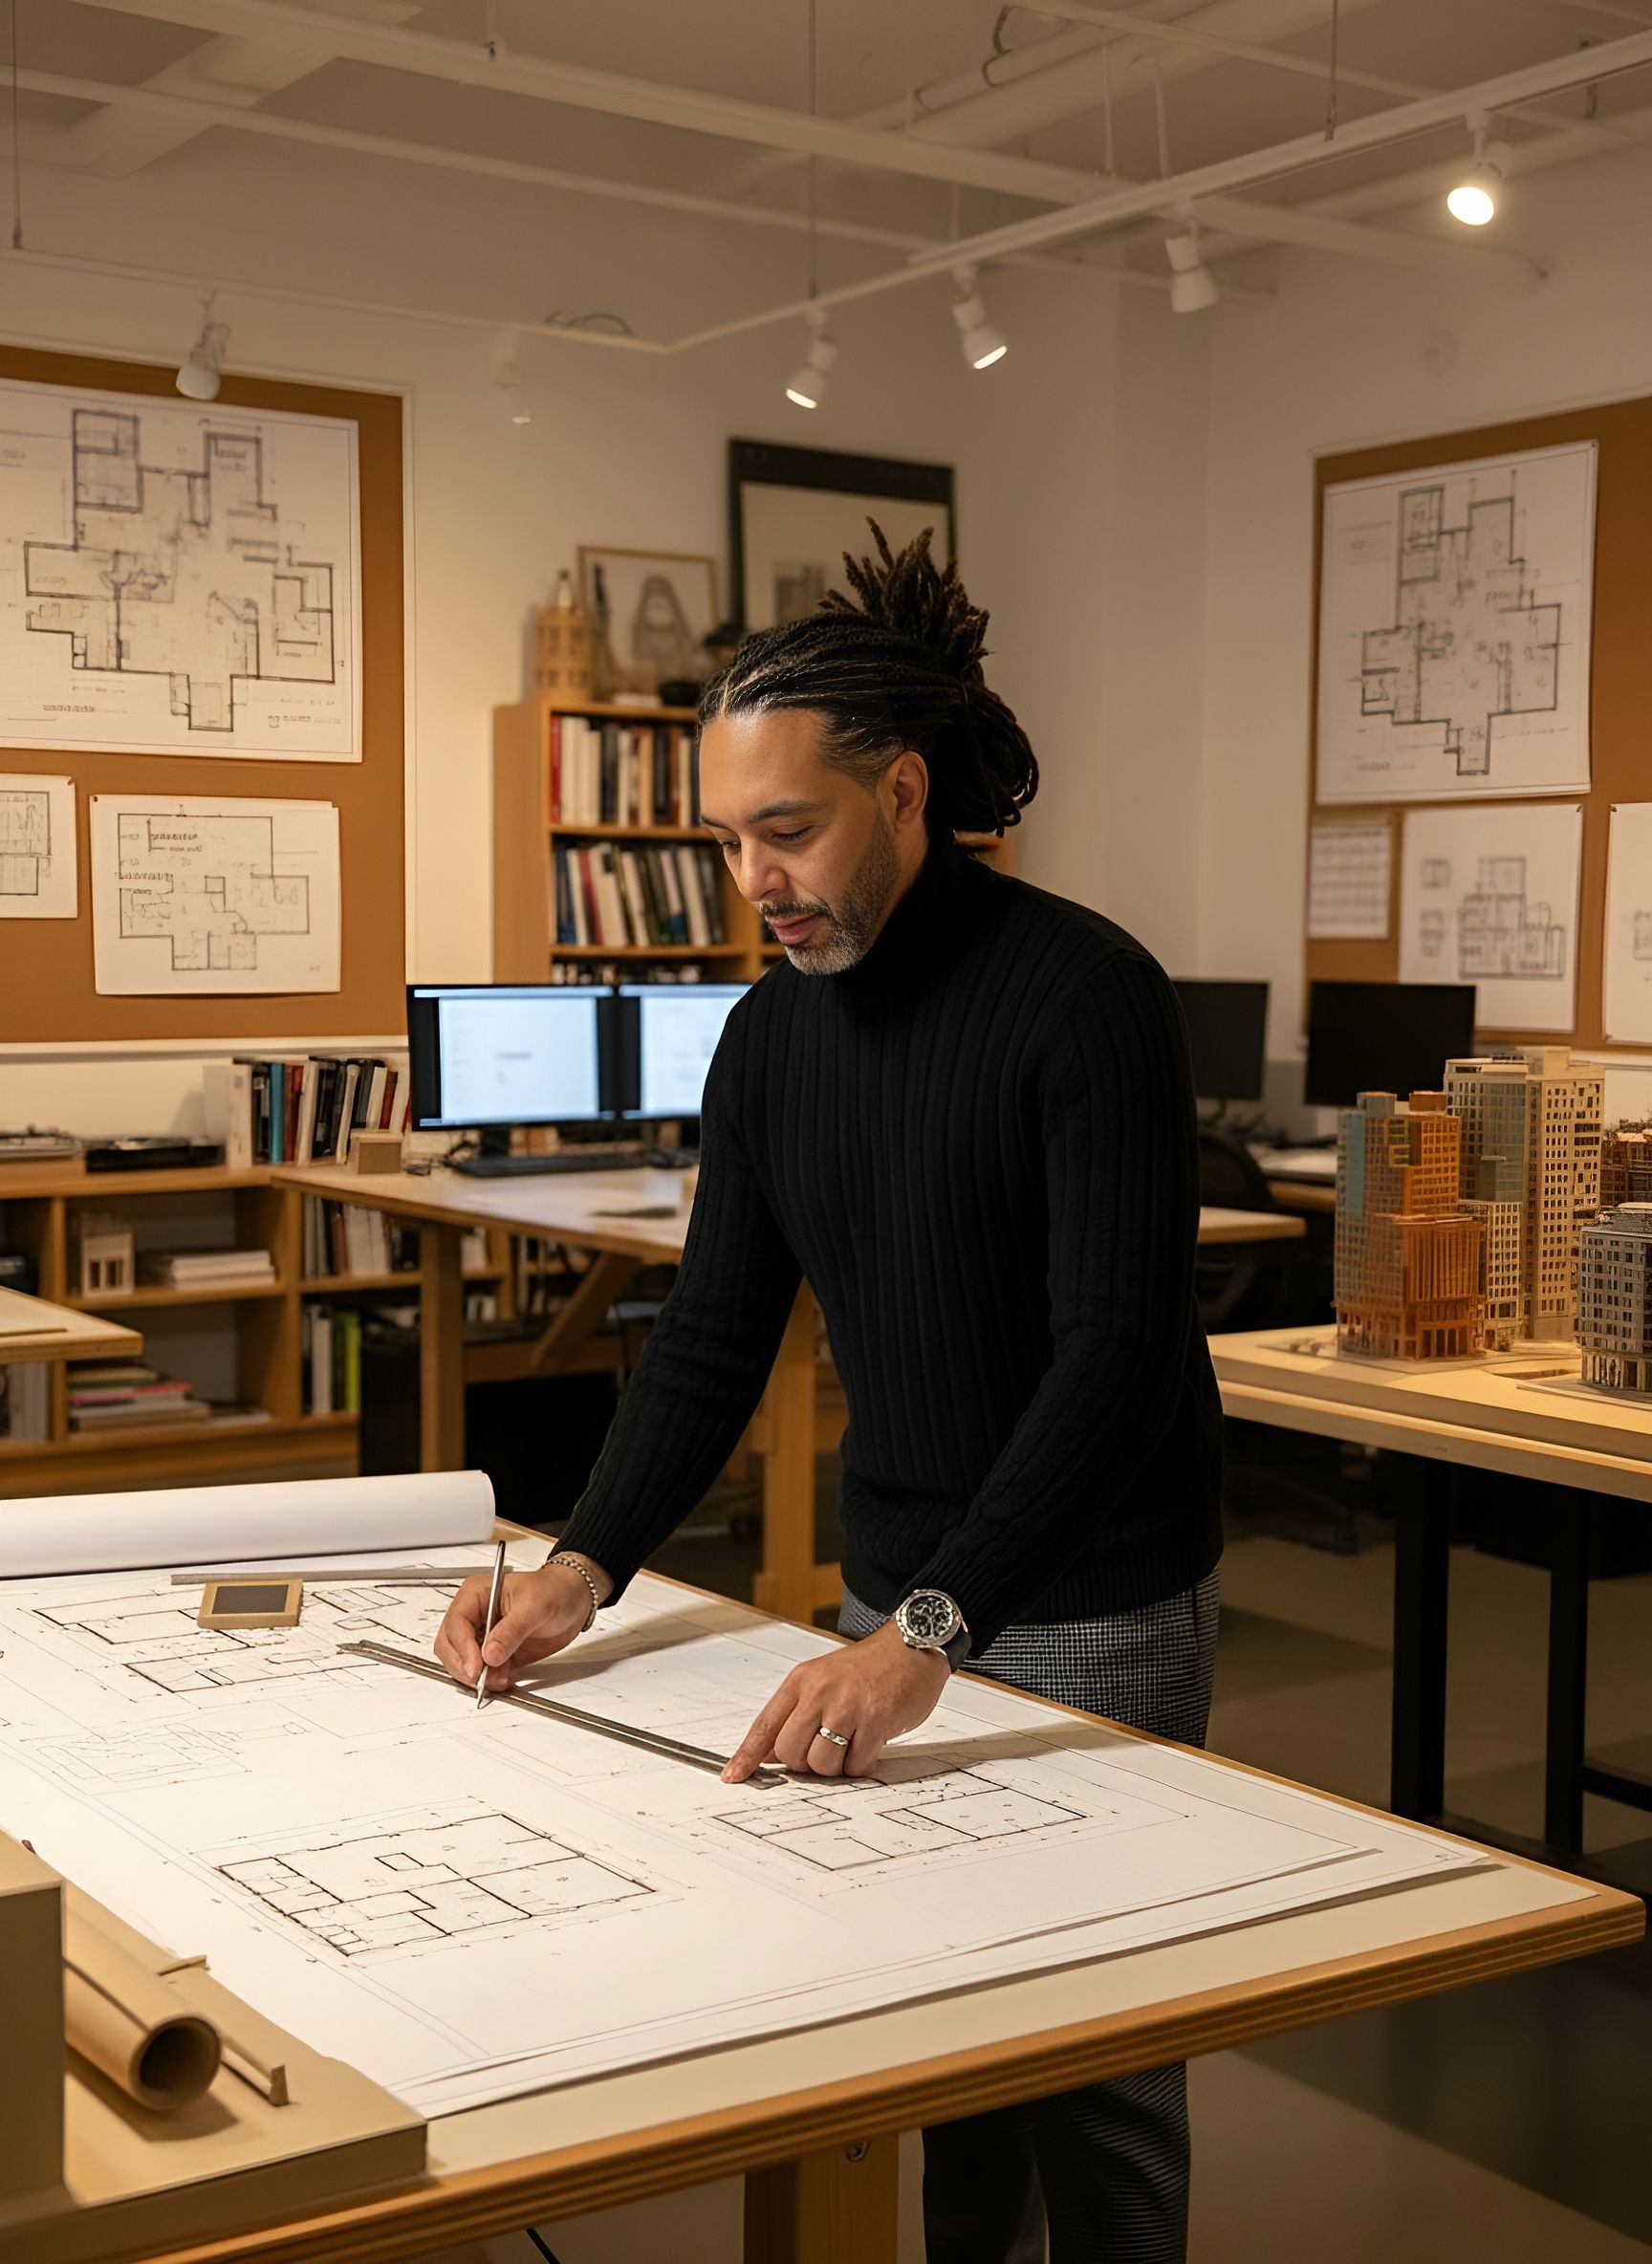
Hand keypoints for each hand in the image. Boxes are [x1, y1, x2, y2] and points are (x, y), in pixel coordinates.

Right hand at [433, 1558, 609, 1695]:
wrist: (575, 1600)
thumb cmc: (555, 1590)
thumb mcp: (534, 1606)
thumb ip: (511, 1631)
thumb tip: (489, 1654)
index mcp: (476, 1594)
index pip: (456, 1623)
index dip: (462, 1648)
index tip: (475, 1667)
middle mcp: (475, 1615)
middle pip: (449, 1645)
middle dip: (463, 1665)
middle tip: (482, 1679)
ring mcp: (484, 1635)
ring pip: (462, 1661)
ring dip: (477, 1675)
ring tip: (499, 1678)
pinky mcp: (496, 1653)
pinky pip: (482, 1671)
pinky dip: (489, 1680)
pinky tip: (504, 1678)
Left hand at [722, 1622, 949, 1782]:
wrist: (910, 1647)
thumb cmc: (867, 1667)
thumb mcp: (822, 1678)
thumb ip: (796, 1712)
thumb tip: (770, 1753)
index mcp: (801, 1681)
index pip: (765, 1725)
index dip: (747, 1755)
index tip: (733, 1775)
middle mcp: (819, 1692)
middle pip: (790, 1752)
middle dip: (805, 1762)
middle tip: (825, 1747)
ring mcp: (847, 1706)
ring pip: (821, 1764)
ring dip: (836, 1765)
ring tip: (851, 1741)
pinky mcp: (875, 1721)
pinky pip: (856, 1765)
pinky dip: (861, 1763)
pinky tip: (870, 1740)